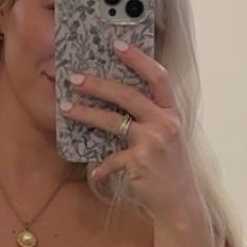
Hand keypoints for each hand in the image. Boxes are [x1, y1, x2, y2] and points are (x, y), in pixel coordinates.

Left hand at [60, 43, 201, 221]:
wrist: (179, 202)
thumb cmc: (168, 168)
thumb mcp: (166, 136)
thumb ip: (150, 117)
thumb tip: (116, 99)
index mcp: (172, 112)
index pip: (158, 77)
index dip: (138, 59)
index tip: (118, 45)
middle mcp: (165, 124)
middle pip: (128, 95)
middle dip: (98, 84)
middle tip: (75, 78)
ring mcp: (153, 143)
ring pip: (113, 121)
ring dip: (86, 113)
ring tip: (66, 108)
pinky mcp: (139, 163)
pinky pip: (111, 159)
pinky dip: (101, 167)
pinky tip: (95, 172)